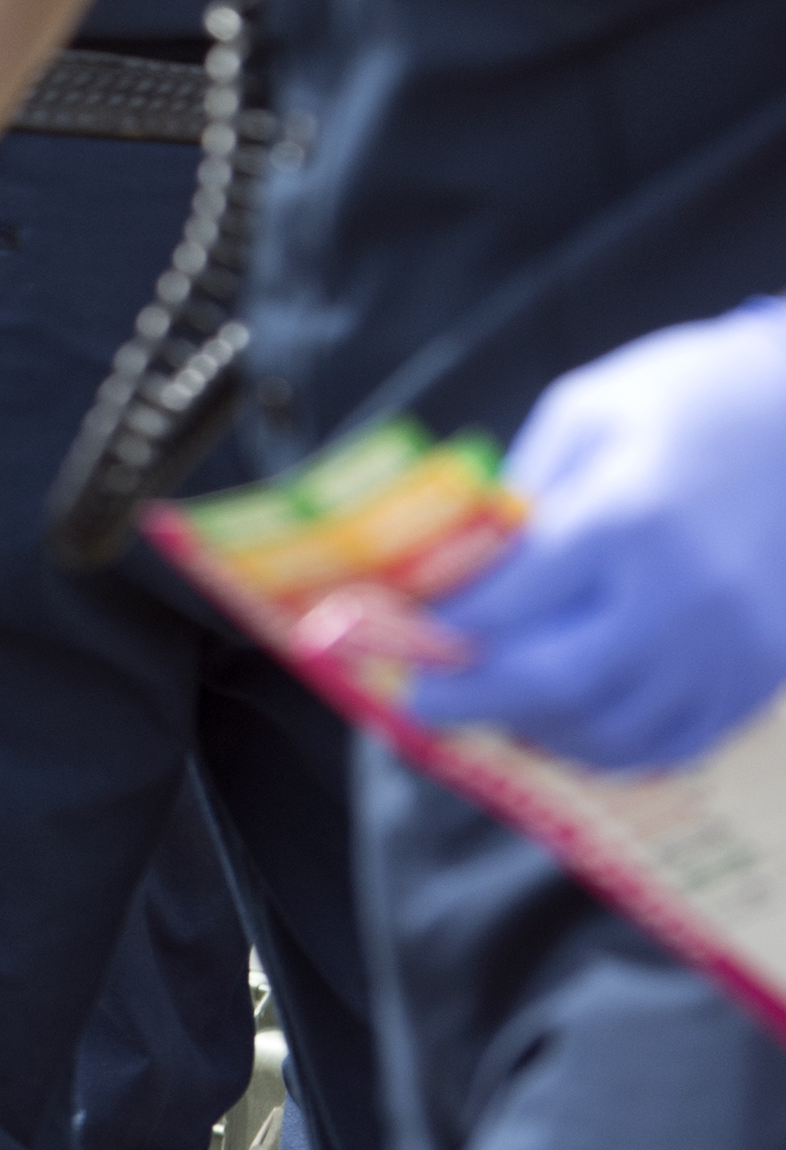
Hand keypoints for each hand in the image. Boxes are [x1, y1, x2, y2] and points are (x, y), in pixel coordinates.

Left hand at [409, 299, 785, 771]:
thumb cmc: (684, 400)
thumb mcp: (581, 416)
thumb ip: (520, 502)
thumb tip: (457, 574)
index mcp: (625, 519)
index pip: (507, 605)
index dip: (442, 633)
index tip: (400, 638)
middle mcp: (683, 592)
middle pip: (556, 682)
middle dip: (472, 700)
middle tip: (424, 700)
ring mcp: (730, 641)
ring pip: (614, 729)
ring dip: (537, 731)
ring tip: (494, 710)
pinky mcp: (762, 669)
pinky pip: (675, 742)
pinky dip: (610, 749)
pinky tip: (569, 727)